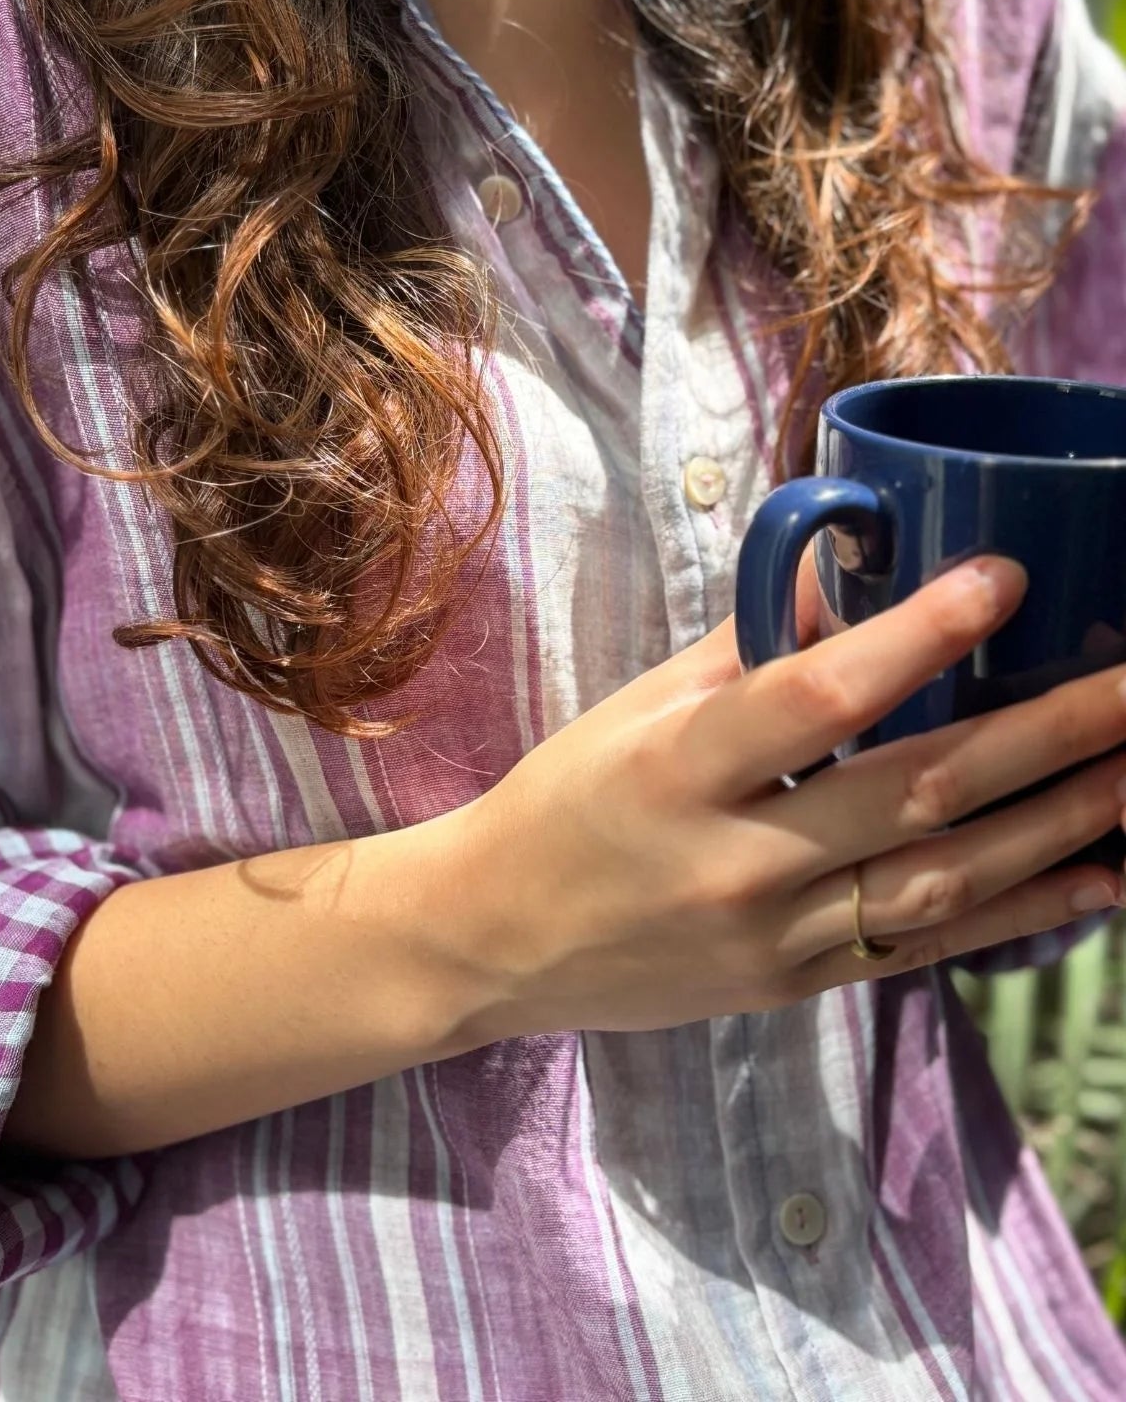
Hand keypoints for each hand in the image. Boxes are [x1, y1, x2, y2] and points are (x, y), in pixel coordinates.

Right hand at [442, 556, 1125, 1037]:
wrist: (494, 939)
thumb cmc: (566, 800)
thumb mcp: (636, 708)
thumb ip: (746, 645)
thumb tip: (847, 572)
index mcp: (680, 766)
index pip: (817, 698)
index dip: (918, 637)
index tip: (1004, 579)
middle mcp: (734, 859)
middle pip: (917, 792)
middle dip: (1046, 737)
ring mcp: (772, 936)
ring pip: (944, 882)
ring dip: (1058, 827)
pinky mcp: (794, 988)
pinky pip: (925, 950)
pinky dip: (1021, 915)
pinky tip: (1098, 878)